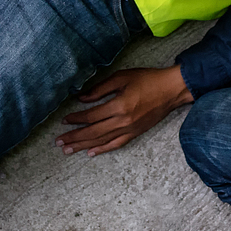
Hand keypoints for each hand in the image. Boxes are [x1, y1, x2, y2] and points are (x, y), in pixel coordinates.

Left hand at [57, 66, 193, 156]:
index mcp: (119, 106)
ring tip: (68, 150)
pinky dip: (102, 149)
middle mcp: (123, 121)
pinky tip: (91, 153)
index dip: (76, 119)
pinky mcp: (135, 133)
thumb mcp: (122, 77)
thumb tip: (82, 98)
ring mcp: (129, 129)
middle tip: (59, 142)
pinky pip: (116, 144)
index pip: (91, 116)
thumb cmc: (147, 79)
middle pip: (93, 132)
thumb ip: (100, 88)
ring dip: (83, 146)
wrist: (171, 90)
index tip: (64, 121)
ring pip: (101, 141)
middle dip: (74, 137)